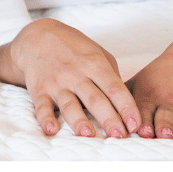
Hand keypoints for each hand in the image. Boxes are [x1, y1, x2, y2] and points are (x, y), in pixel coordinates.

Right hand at [0, 19, 139, 138]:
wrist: (36, 35)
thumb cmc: (72, 47)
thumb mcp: (96, 52)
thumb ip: (111, 75)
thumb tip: (125, 104)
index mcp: (94, 64)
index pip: (113, 87)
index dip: (126, 107)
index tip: (135, 125)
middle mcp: (76, 74)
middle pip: (94, 99)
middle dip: (108, 119)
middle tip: (119, 136)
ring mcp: (56, 82)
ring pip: (69, 105)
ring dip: (79, 120)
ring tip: (89, 135)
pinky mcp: (39, 89)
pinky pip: (41, 106)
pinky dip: (45, 118)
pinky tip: (51, 129)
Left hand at [127, 35, 172, 138]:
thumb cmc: (160, 75)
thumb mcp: (138, 81)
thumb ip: (119, 96)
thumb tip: (92, 109)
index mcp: (149, 96)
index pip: (142, 109)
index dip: (140, 120)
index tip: (138, 131)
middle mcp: (169, 100)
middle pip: (166, 114)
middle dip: (165, 124)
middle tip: (165, 134)